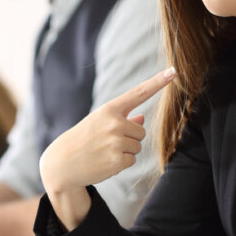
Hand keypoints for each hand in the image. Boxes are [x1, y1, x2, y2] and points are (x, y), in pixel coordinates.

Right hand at [40, 67, 175, 227]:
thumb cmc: (83, 140)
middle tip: (107, 143)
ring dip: (125, 152)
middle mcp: (114, 122)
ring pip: (137, 147)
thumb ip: (123, 119)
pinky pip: (131, 161)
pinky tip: (104, 162)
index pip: (139, 93)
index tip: (173, 71)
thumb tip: (142, 120)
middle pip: (141, 132)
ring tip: (104, 152)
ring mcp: (116, 141)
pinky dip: (120, 164)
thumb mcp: (99, 123)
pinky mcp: (117, 160)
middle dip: (129, 139)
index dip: (158, 82)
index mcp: (110, 109)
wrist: (62, 163)